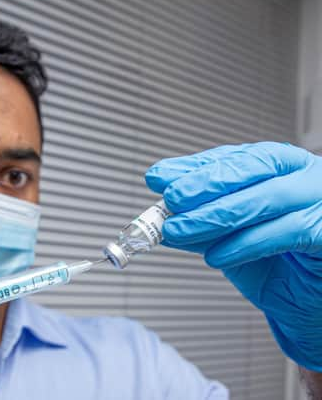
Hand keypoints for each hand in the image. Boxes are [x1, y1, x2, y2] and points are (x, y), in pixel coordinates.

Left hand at [146, 142, 321, 371]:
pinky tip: (215, 255)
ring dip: (213, 215)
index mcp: (279, 167)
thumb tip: (162, 213)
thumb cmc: (278, 265)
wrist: (311, 306)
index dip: (193, 166)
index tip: (158, 177)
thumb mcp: (230, 237)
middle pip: (252, 167)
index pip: (233, 157)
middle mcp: (303, 175)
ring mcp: (321, 200)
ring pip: (265, 198)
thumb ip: (202, 221)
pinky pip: (286, 231)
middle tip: (170, 200)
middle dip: (204, 184)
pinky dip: (244, 243)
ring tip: (178, 230)